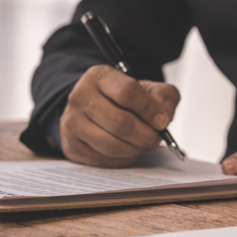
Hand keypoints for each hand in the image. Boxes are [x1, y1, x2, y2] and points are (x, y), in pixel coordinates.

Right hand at [60, 65, 179, 167]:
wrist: (92, 109)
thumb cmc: (123, 99)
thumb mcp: (147, 88)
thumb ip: (163, 95)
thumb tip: (164, 115)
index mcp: (99, 77)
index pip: (127, 92)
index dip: (149, 110)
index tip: (163, 121)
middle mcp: (80, 97)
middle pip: (120, 123)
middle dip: (146, 135)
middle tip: (156, 137)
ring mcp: (72, 123)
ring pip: (112, 145)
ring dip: (136, 149)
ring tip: (143, 142)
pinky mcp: (73, 145)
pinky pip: (106, 160)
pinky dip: (124, 158)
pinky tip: (127, 148)